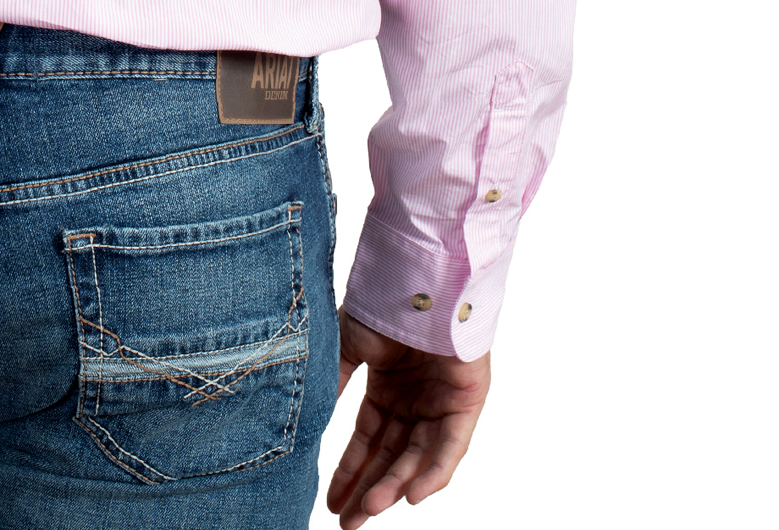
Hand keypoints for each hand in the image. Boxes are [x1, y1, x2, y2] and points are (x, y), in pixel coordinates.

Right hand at [327, 309, 490, 522]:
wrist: (418, 274)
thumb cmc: (382, 300)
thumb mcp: (348, 345)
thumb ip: (335, 382)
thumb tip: (311, 418)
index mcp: (388, 385)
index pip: (368, 438)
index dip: (350, 470)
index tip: (331, 500)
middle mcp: (415, 399)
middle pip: (391, 455)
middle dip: (369, 490)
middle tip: (348, 523)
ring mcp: (441, 401)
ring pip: (417, 457)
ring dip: (393, 486)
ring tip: (368, 512)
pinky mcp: (467, 402)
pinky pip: (451, 447)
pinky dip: (433, 473)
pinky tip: (411, 496)